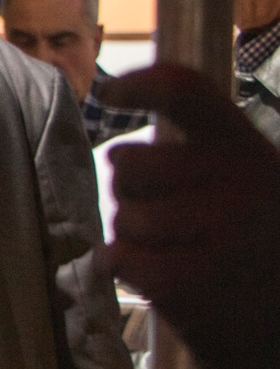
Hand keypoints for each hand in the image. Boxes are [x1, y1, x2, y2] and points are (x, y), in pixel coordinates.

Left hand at [102, 64, 279, 368]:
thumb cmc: (261, 264)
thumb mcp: (255, 193)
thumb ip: (204, 161)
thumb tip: (120, 154)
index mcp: (252, 153)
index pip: (187, 93)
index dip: (141, 85)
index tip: (109, 93)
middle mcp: (240, 184)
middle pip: (128, 162)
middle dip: (133, 192)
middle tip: (173, 224)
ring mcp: (216, 232)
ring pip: (123, 215)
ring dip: (138, 238)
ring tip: (185, 259)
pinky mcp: (187, 281)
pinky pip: (118, 256)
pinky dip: (128, 270)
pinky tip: (166, 283)